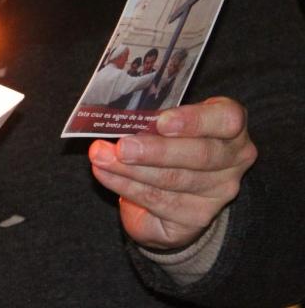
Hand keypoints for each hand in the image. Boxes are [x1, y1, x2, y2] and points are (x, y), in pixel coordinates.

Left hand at [88, 96, 256, 249]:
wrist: (172, 192)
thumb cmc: (167, 142)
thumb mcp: (163, 123)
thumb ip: (150, 118)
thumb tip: (117, 117)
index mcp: (228, 126)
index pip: (227, 119)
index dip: (194, 120)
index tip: (161, 121)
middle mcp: (233, 159)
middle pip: (200, 155)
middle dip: (156, 151)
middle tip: (122, 147)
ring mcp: (219, 191)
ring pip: (175, 180)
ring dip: (132, 170)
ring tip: (101, 157)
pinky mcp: (197, 217)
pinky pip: (159, 202)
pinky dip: (126, 186)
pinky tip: (105, 174)